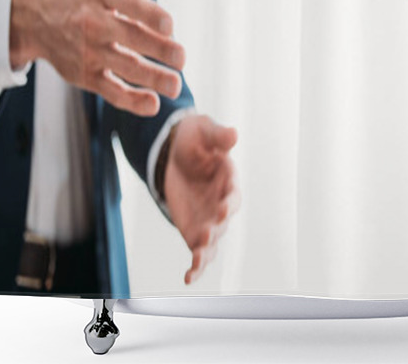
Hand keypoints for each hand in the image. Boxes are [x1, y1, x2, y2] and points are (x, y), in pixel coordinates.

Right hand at [9, 0, 184, 116]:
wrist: (22, 11)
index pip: (128, 4)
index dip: (150, 15)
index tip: (170, 25)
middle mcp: (92, 22)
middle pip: (131, 38)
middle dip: (159, 50)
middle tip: (182, 57)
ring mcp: (88, 51)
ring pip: (124, 67)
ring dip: (152, 78)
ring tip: (176, 85)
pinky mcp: (84, 73)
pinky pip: (109, 90)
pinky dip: (130, 100)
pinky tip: (152, 105)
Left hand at [163, 115, 239, 284]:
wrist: (174, 152)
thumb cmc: (195, 139)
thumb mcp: (204, 131)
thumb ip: (218, 136)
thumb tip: (233, 133)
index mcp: (227, 179)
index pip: (233, 192)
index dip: (230, 199)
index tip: (225, 203)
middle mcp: (221, 202)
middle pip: (223, 220)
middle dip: (217, 226)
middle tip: (209, 230)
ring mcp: (208, 218)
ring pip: (213, 240)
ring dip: (207, 249)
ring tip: (198, 256)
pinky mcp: (193, 230)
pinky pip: (198, 251)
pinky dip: (196, 267)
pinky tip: (189, 277)